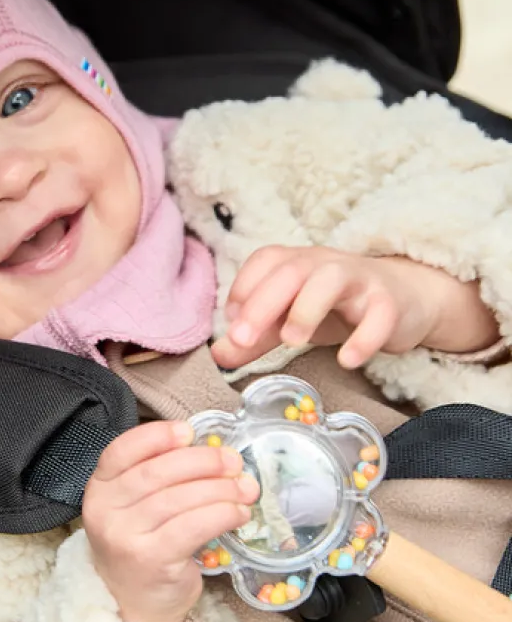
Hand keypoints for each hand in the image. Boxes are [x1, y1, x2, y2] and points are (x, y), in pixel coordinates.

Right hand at [82, 421, 259, 621]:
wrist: (133, 607)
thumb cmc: (141, 548)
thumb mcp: (133, 508)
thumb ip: (156, 478)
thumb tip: (211, 450)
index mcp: (98, 490)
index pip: (121, 451)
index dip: (157, 436)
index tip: (189, 431)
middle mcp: (105, 512)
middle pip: (157, 472)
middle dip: (202, 461)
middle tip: (232, 461)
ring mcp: (126, 538)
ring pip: (180, 499)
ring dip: (221, 489)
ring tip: (244, 489)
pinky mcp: (152, 560)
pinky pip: (193, 526)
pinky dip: (222, 514)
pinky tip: (238, 513)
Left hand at [211, 245, 498, 370]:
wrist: (403, 299)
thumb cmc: (336, 307)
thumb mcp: (290, 319)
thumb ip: (256, 337)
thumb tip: (219, 353)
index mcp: (298, 262)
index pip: (266, 261)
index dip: (243, 286)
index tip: (231, 322)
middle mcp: (325, 264)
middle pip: (291, 270)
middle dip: (262, 302)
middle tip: (242, 338)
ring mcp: (360, 281)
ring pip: (332, 281)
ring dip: (306, 309)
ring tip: (291, 342)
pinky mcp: (390, 303)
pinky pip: (380, 314)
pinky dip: (364, 338)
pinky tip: (347, 361)